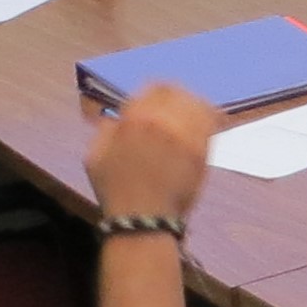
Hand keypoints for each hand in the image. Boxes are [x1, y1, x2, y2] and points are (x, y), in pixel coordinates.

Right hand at [87, 82, 216, 225]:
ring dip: (195, 105)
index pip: (155, 88)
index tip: (159, 99)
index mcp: (134, 118)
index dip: (157, 92)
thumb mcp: (95, 155)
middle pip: (179, 93)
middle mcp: (162, 121)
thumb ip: (106, 129)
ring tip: (194, 112)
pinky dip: (211, 118)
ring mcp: (185, 135)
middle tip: (178, 105)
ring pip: (198, 105)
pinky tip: (210, 121)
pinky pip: (211, 123)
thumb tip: (117, 117)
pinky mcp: (202, 150)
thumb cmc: (115, 190)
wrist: (142, 218)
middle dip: (177, 97)